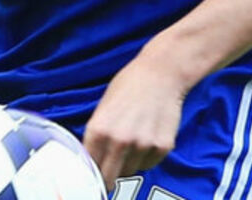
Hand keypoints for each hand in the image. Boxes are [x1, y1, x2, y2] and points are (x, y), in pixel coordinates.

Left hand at [83, 48, 189, 188]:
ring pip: (130, 172)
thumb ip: (97, 135)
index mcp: (99, 130)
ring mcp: (142, 145)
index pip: (89, 167)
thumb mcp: (103, 107)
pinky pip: (149, 165)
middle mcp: (119, 141)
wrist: (161, 73)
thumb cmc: (130, 85)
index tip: (93, 173)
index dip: (90, 171)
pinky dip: (146, 157)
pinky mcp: (162, 147)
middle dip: (107, 176)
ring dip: (128, 164)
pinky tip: (146, 138)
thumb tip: (92, 159)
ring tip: (132, 142)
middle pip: (108, 178)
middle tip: (109, 170)